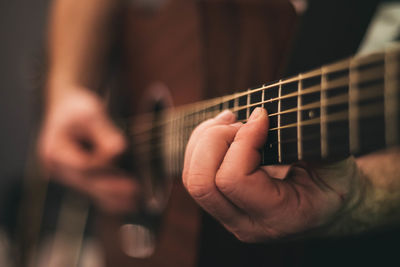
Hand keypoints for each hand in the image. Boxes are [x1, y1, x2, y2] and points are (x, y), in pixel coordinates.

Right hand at [38, 87, 138, 213]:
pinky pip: (94, 192)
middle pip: (87, 183)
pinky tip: (127, 203)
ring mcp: (66, 176)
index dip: (104, 165)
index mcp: (55, 151)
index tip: (123, 155)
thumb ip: (105, 133)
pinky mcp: (77, 179)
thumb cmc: (78, 110)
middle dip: (112, 188)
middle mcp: (57, 168)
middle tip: (135, 190)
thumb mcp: (91, 114)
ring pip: (91, 191)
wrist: (67, 109)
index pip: (83, 166)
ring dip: (113, 198)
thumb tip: (119, 151)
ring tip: (135, 201)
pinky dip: (110, 198)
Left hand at [182, 108, 361, 241]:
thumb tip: (264, 114)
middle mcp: (247, 224)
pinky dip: (202, 146)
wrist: (331, 207)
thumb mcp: (334, 159)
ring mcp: (231, 217)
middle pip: (202, 183)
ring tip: (230, 120)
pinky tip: (224, 131)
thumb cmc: (336, 181)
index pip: (234, 180)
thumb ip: (307, 137)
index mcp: (280, 217)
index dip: (242, 140)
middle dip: (214, 140)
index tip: (262, 116)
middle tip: (240, 121)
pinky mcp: (222, 204)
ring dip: (204, 141)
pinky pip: (195, 175)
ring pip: (193, 179)